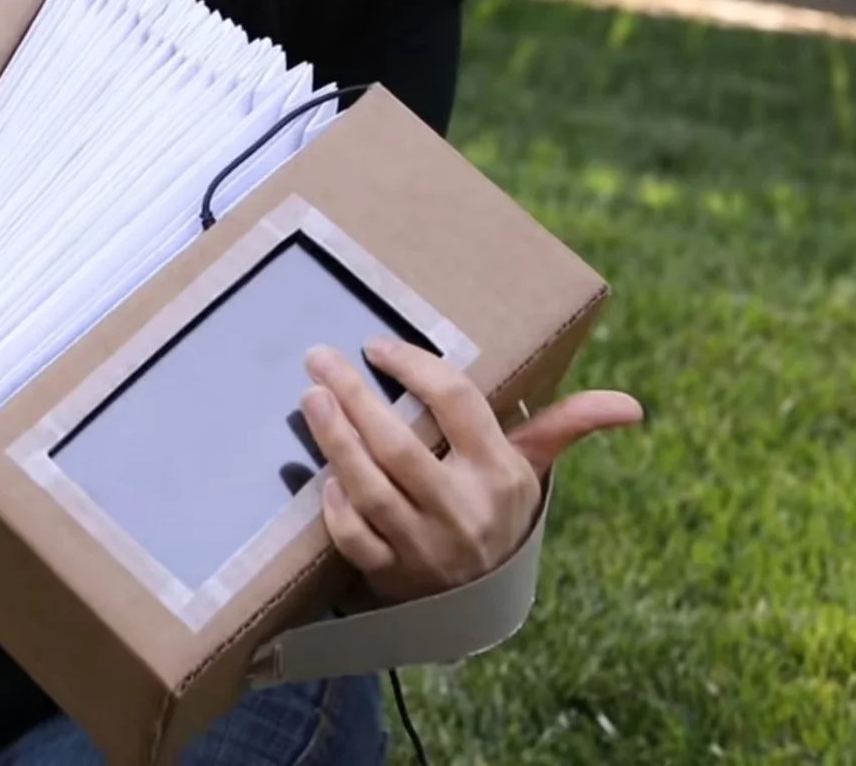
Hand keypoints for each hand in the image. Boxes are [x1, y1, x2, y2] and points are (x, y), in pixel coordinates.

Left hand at [300, 339, 640, 600]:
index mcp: (499, 471)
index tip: (377, 345)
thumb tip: (631, 407)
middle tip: (320, 358)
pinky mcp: (393, 575)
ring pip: (371, 489)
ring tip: (310, 398)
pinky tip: (323, 477)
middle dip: (355, 397)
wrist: (482, 598)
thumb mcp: (531, 467)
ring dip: (335, 442)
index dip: (414, 368)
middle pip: (400, 446)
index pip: (456, 403)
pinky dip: (337, 510)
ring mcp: (425, 545)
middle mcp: (463, 507)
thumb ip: (567, 425)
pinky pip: (357, 541)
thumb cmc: (498, 508)